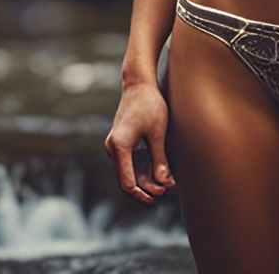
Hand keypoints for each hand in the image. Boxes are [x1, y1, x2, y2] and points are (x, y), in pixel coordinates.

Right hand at [104, 82, 174, 203]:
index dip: (142, 194)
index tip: (158, 196)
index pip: (127, 182)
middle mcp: (113, 147)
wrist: (139, 83)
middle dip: (146, 188)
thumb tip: (164, 183)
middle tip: (165, 190)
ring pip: (128, 171)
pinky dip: (142, 168)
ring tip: (165, 183)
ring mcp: (115, 144)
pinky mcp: (120, 141)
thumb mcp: (158, 133)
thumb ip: (159, 160)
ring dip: (145, 179)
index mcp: (119, 146)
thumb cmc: (149, 104)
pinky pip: (129, 162)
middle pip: (127, 179)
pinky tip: (157, 171)